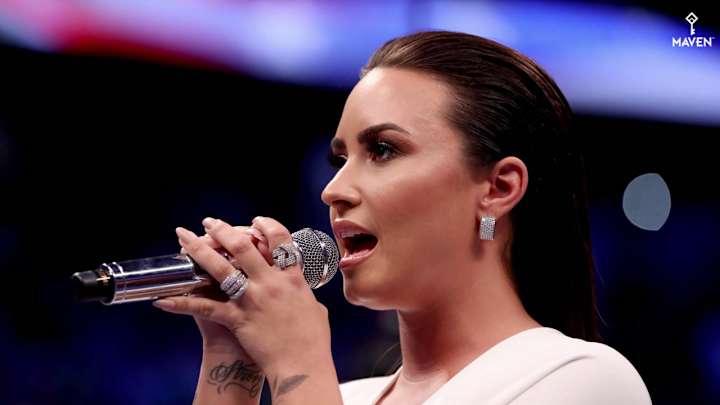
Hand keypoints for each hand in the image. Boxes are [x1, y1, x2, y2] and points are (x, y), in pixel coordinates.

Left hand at [154, 217, 331, 373]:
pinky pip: (204, 308)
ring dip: (198, 250)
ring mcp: (252, 299)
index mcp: (292, 278)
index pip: (280, 240)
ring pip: (220, 268)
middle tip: (210, 222)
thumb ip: (305, 297)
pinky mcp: (237, 319)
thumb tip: (304, 296)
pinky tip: (162, 300)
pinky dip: (182, 304)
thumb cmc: (313, 342)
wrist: (302, 366)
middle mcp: (271, 283)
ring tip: (184, 238)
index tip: (255, 221)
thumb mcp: (315, 310)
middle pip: (243, 246)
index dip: (266, 225)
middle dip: (223, 230)